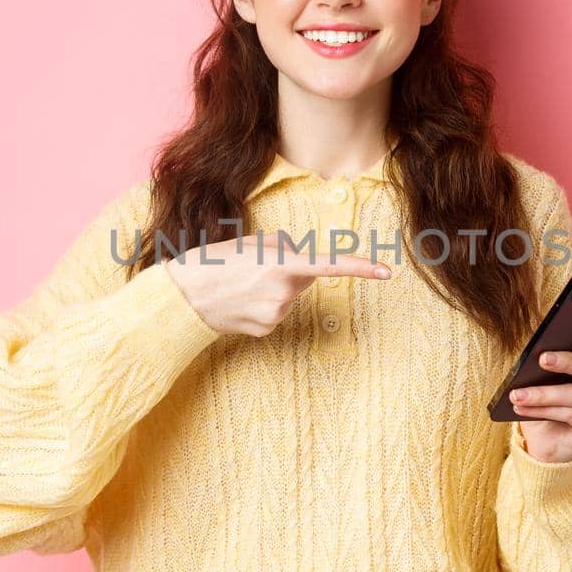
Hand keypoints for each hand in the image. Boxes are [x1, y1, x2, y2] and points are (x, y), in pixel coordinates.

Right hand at [163, 228, 390, 336]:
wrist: (183, 297)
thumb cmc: (215, 261)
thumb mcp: (251, 241)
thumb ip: (283, 246)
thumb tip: (299, 260)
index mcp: (282, 264)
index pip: (330, 265)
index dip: (360, 267)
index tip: (387, 271)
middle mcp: (284, 293)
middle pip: (303, 278)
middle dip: (288, 270)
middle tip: (254, 267)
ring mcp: (276, 315)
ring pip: (289, 297)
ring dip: (273, 288)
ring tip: (242, 284)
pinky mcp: (267, 330)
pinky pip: (276, 312)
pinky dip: (263, 305)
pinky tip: (241, 302)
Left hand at [511, 322, 571, 463]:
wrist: (548, 437)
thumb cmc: (552, 397)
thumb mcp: (552, 375)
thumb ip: (557, 360)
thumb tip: (543, 351)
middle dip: (567, 361)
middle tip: (542, 359)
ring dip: (543, 394)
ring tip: (517, 394)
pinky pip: (570, 415)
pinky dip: (542, 410)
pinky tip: (521, 407)